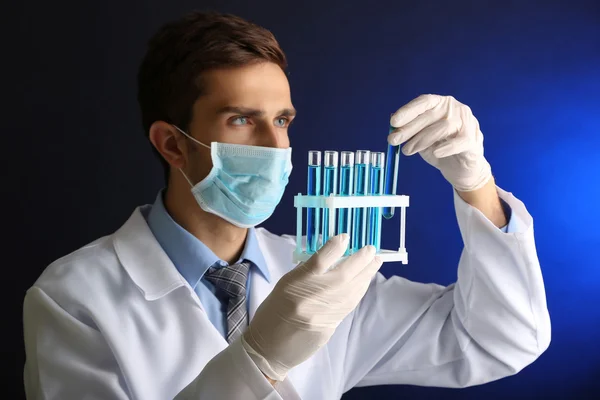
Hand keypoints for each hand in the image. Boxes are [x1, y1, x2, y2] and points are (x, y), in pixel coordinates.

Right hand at [241, 235, 382, 380]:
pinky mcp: (330, 326)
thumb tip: (333, 257)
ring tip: (374, 262)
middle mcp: (312, 297)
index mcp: (295, 283)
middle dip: (360, 260)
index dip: (335, 246)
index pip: (320, 260)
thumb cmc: (274, 311)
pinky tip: (364, 282)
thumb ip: (307, 271)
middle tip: (371, 249)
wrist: (269, 347)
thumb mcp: (285, 284)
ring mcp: (323, 313)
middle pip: (343, 274)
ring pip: (351, 290)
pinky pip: (349, 304)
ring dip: (366, 274)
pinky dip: (359, 290)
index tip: (346, 237)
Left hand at [388, 94, 491, 191]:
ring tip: (407, 151)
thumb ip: (411, 131)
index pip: (424, 102)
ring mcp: (467, 122)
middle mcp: (455, 109)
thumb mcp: (421, 139)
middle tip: (393, 140)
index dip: (408, 110)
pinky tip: (436, 152)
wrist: (462, 168)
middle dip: (409, 128)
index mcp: (441, 104)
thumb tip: (393, 124)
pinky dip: (446, 147)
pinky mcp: (473, 139)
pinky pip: (459, 141)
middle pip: (431, 115)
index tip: (393, 122)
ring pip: (443, 128)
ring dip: (422, 140)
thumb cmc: (440, 149)